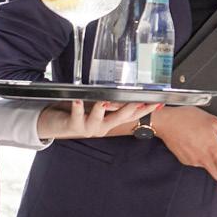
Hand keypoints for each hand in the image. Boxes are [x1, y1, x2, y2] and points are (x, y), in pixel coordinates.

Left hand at [37, 100, 155, 138]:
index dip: (146, 109)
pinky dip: (78, 107)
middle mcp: (103, 127)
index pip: (133, 115)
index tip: (158, 102)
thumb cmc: (81, 113)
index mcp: (111, 122)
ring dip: (102, 110)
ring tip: (104, 101)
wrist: (58, 125)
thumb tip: (129, 89)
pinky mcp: (74, 125)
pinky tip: (78, 100)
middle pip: (120, 118)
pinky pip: (77, 116)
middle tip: (139, 100)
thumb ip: (114, 100)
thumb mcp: (100, 107)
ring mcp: (89, 127)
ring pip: (99, 119)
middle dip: (131, 109)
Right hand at [150, 107, 216, 199]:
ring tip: (206, 141)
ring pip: (208, 168)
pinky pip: (198, 162)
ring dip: (212, 161)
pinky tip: (196, 143)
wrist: (165, 122)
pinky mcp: (185, 161)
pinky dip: (201, 156)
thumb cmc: (188, 119)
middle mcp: (203, 159)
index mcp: (213, 150)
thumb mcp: (213, 121)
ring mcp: (193, 162)